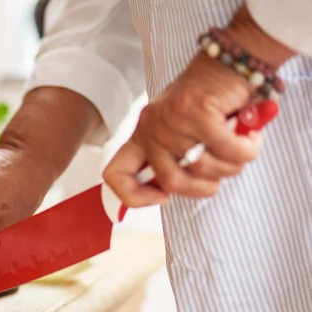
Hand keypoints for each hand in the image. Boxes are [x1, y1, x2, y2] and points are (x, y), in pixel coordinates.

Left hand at [103, 5, 293, 206]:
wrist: (230, 59)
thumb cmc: (210, 101)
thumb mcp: (183, 133)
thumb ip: (177, 160)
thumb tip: (172, 192)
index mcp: (142, 135)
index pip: (115, 176)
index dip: (134, 197)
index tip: (163, 197)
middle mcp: (151, 127)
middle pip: (171, 182)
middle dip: (204, 188)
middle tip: (222, 171)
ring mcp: (172, 119)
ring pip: (205, 169)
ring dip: (232, 166)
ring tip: (241, 148)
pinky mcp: (198, 111)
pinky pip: (228, 151)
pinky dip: (247, 150)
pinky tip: (251, 139)